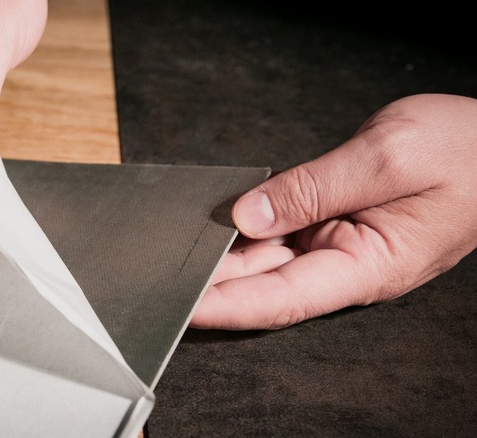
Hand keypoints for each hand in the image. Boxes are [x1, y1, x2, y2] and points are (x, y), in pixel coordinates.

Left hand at [191, 93, 476, 329]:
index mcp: (366, 267)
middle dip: (210, 284)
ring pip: (266, 259)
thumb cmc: (464, 151)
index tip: (181, 305)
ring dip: (221, 258)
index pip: (281, 299)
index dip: (227, 306)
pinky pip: (280, 231)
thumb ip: (313, 189)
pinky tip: (212, 223)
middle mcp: (346, 264)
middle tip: (157, 276)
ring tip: (170, 251)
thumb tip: (248, 214)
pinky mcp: (332, 223)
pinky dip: (245, 228)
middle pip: (263, 283)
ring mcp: (337, 245)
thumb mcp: (387, 158)